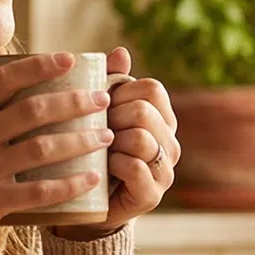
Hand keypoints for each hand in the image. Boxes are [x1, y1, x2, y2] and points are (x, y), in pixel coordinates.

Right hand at [0, 52, 115, 254]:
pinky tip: (92, 177)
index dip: (38, 66)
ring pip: (41, 148)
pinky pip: (40, 190)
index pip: (2, 81)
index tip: (69, 59)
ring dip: (80, 140)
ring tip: (105, 136)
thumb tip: (27, 91)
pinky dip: (70, 183)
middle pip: (31, 111)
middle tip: (102, 100)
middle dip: (73, 102)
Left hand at [52, 46, 178, 240]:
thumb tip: (120, 51)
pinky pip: (135, 167)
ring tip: (100, 150)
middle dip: (113, 117)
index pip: (151, 88)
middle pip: (144, 111)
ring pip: (141, 138)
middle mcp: (170, 143)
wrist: (84, 203)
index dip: (121, 93)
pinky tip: (105, 168)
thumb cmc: (92, 151)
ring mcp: (165, 170)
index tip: (102, 108)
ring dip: (112, 142)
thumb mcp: (99, 115)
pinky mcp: (152, 195)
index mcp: (162, 118)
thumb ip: (111, 83)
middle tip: (96, 131)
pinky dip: (115, 164)